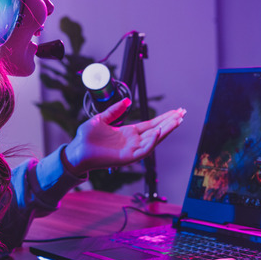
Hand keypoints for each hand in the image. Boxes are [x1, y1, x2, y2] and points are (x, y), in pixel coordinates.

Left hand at [63, 98, 185, 175]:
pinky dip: (151, 142)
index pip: (151, 124)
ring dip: (165, 131)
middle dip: (170, 122)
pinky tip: (158, 132)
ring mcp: (131, 150)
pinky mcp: (127, 158)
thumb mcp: (101, 119)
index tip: (176, 111)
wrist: (77, 150)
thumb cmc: (86, 138)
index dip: (164, 118)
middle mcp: (133, 141)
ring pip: (154, 140)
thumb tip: (126, 101)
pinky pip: (143, 151)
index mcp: (129, 133)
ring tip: (177, 121)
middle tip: (183, 113)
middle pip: (157, 130)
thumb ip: (114, 111)